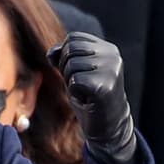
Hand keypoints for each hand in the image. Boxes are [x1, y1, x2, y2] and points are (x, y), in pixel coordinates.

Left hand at [49, 31, 137, 163]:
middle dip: (65, 68)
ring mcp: (111, 70)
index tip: (74, 72)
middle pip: (71, 48)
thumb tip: (51, 53)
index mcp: (108, 48)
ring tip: (85, 92)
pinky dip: (75, 93)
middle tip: (79, 85)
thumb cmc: (90, 97)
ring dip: (71, 82)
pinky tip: (87, 100)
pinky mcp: (105, 86)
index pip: (73, 38)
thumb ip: (64, 57)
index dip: (64, 54)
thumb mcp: (75, 72)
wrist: (108, 126)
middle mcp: (112, 55)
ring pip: (71, 65)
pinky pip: (75, 81)